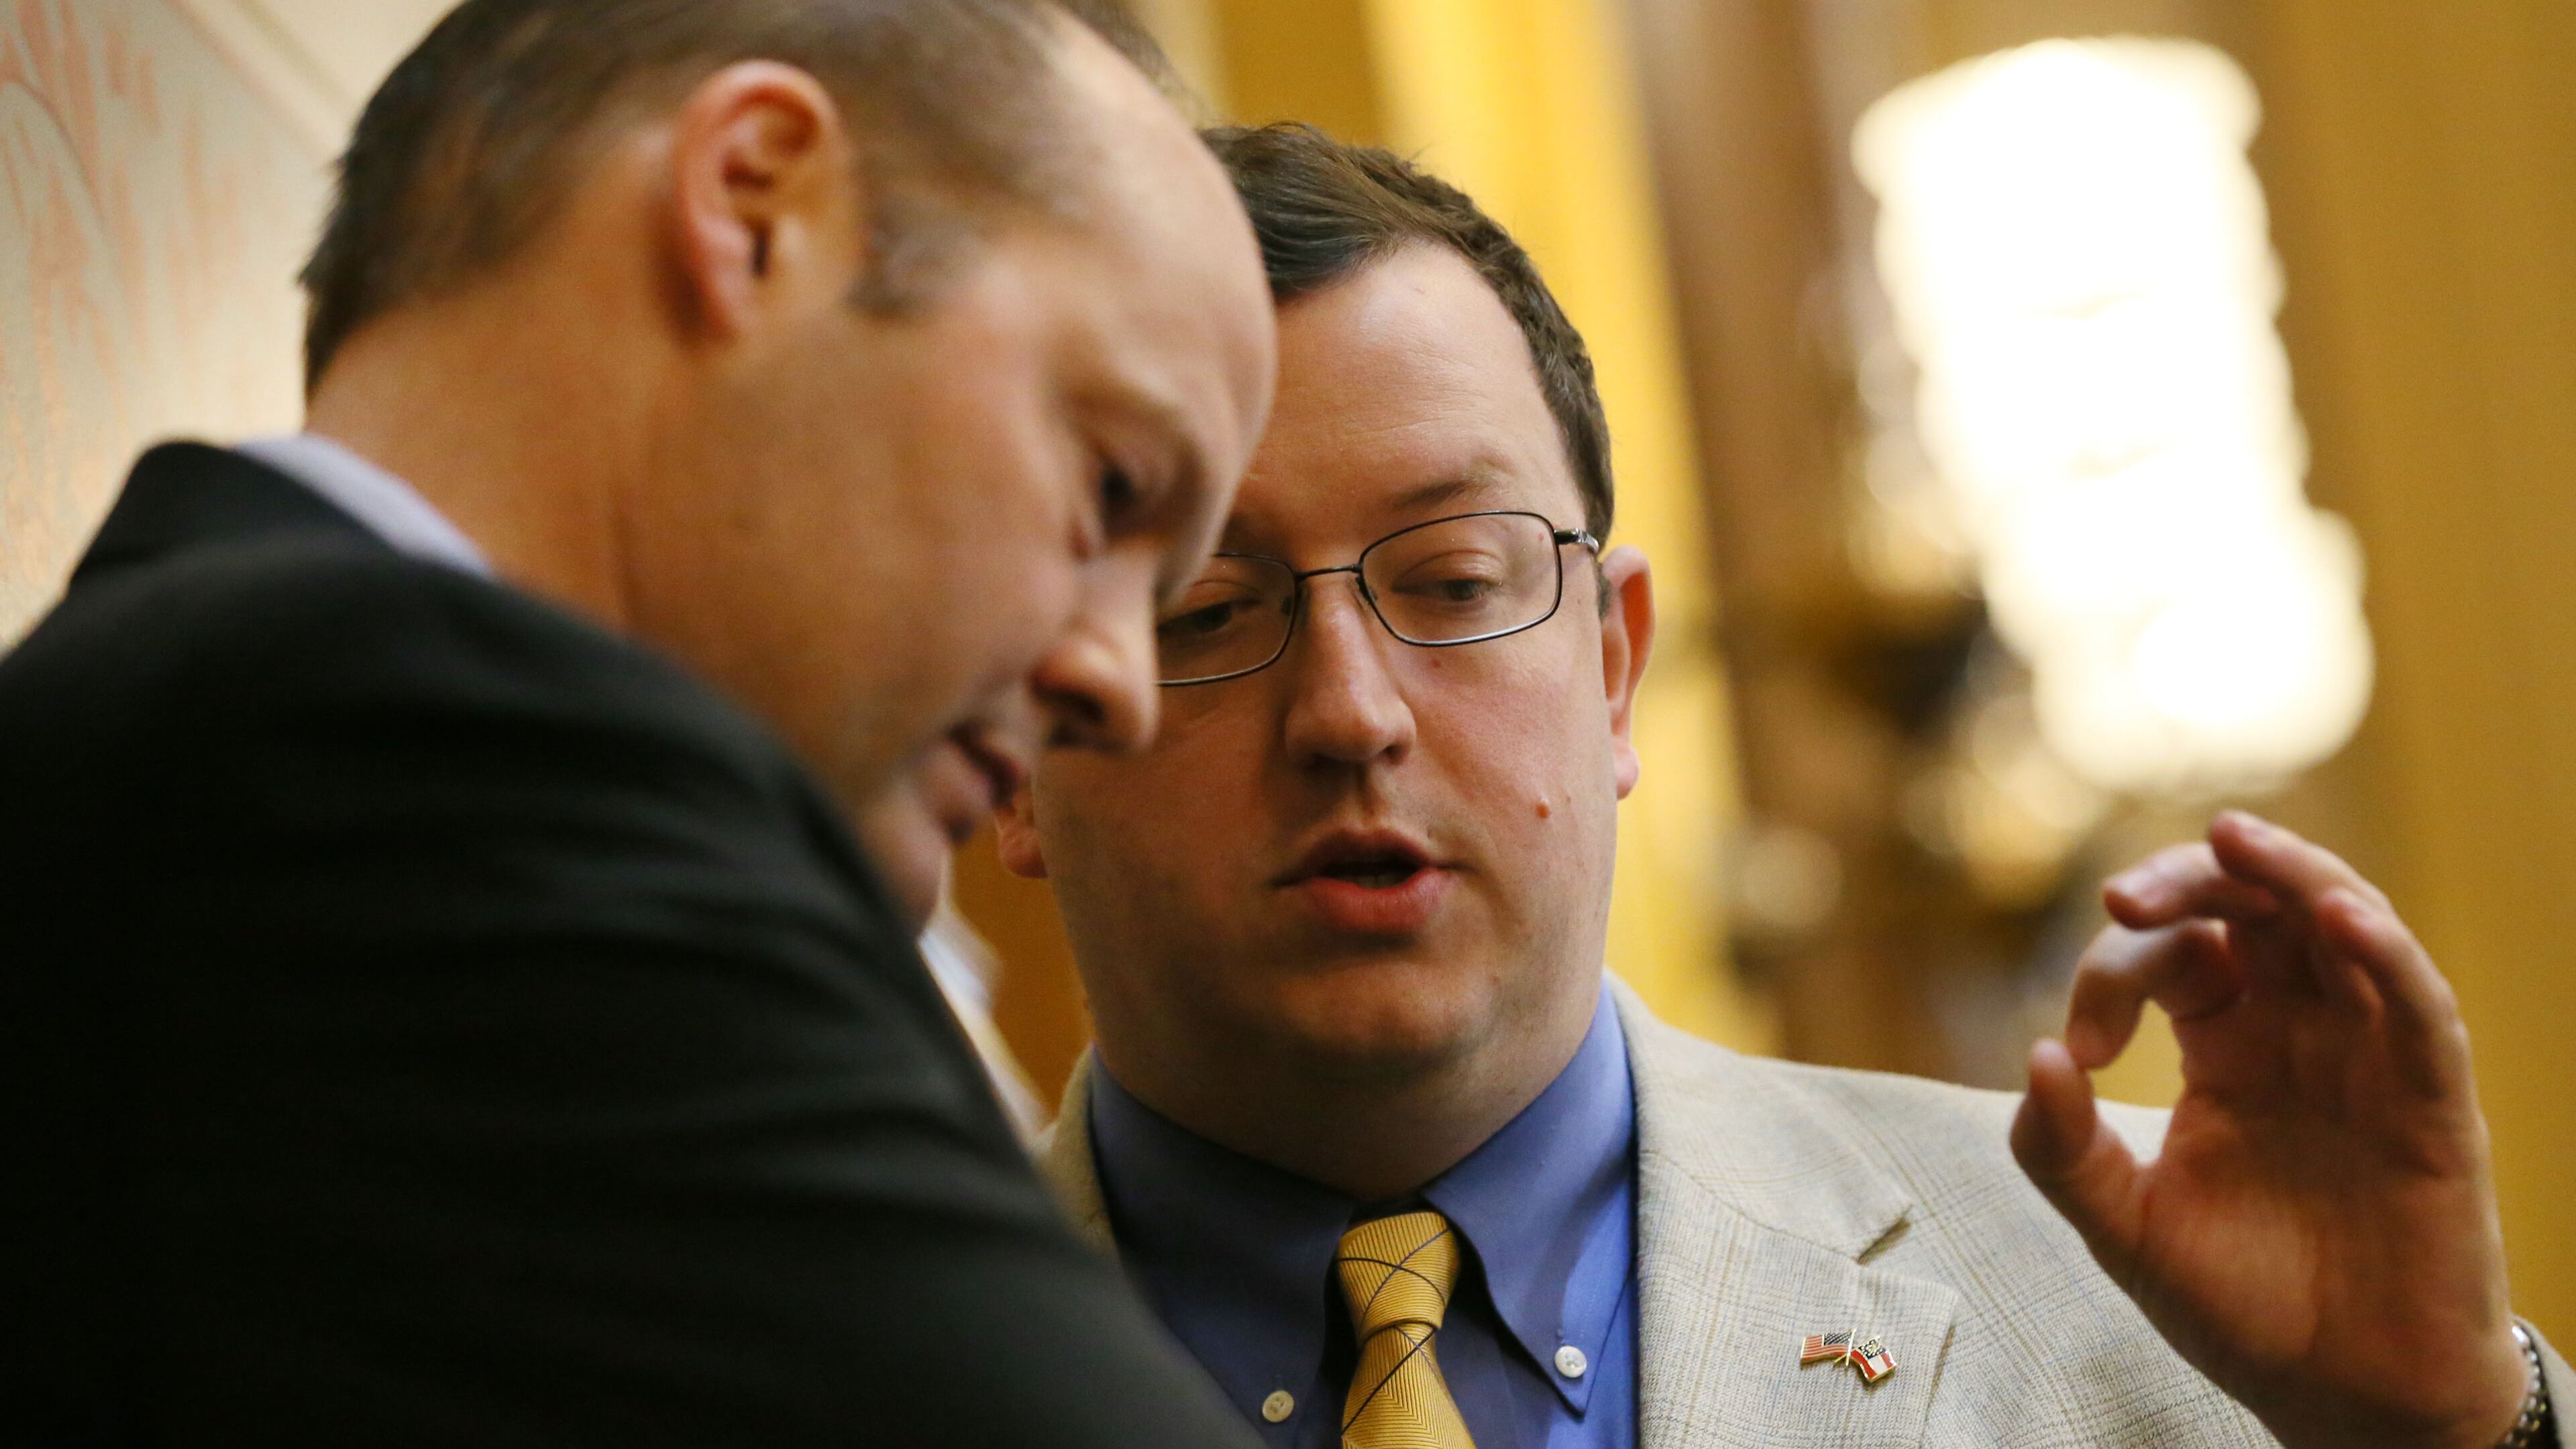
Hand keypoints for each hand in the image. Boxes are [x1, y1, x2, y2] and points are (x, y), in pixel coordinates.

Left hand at [2011, 812, 2526, 1448]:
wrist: (2344, 1393)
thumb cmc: (2242, 1303)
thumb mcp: (2125, 1228)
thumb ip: (2061, 1152)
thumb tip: (2034, 1058)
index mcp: (2224, 1046)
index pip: (2172, 957)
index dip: (2114, 975)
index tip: (2081, 1049)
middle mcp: (2297, 1031)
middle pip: (2253, 907)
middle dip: (2190, 879)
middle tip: (2123, 898)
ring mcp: (2368, 1055)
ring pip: (2341, 924)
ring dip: (2291, 872)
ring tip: (2235, 837)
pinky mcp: (2432, 1098)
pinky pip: (2416, 1004)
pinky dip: (2382, 951)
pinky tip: (2337, 917)